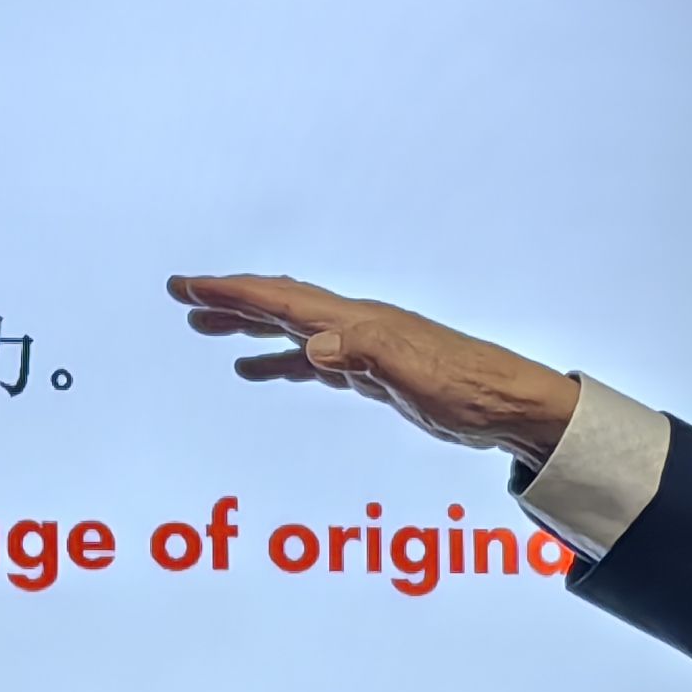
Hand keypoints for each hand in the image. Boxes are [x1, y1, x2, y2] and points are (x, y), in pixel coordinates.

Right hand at [165, 274, 581, 459]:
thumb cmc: (466, 387)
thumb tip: (309, 346)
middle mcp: (353, 326)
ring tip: (205, 327)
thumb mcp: (412, 372)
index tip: (188, 285)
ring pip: (291, 329)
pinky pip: (310, 360)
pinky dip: (279, 360)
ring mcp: (361, 348)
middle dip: (230, 299)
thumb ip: (362, 353)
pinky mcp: (371, 374)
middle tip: (183, 296)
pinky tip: (257, 369)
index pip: (282, 300)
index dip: (232, 292)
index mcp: (356, 322)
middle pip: (279, 305)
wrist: (508, 406)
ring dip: (247, 325)